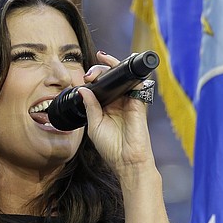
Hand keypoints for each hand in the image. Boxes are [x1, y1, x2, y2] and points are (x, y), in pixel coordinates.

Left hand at [79, 51, 155, 179]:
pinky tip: (119, 67)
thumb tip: (83, 89)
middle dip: (100, 70)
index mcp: (106, 108)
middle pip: (110, 79)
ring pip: (123, 77)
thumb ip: (90, 107)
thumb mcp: (94, 126)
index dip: (92, 79)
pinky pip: (136, 82)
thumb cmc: (111, 148)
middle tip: (90, 73)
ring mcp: (128, 101)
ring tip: (102, 62)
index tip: (84, 77)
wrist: (127, 160)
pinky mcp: (138, 102)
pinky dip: (129, 72)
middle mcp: (118, 102)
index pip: (100, 87)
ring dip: (113, 66)